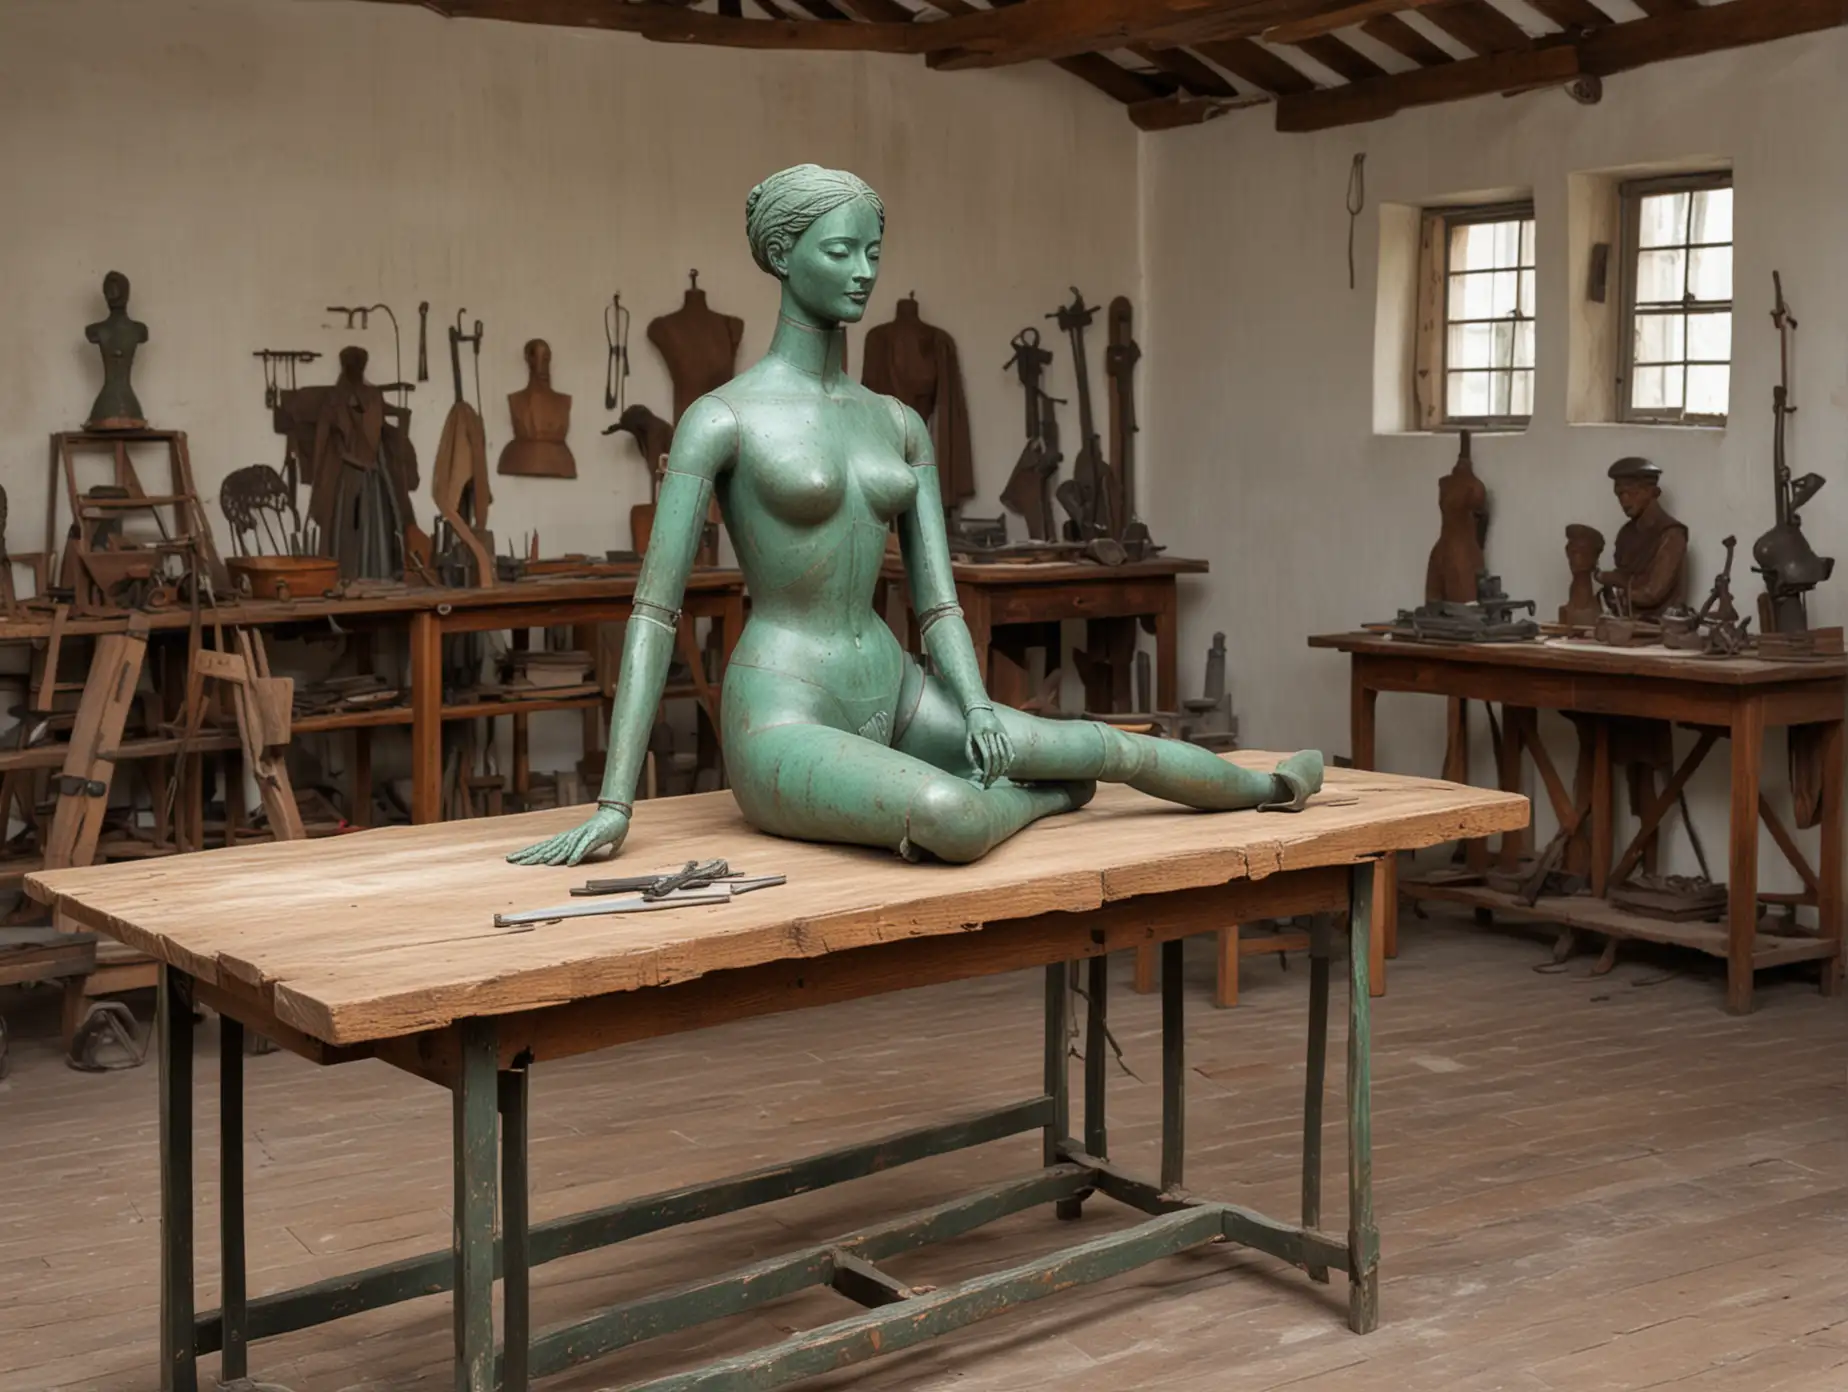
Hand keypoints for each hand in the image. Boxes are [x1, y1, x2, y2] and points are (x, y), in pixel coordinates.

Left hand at [506, 805, 630, 866]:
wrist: (616, 813)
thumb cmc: (601, 828)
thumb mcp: (587, 844)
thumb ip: (581, 852)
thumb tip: (574, 861)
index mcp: (567, 839)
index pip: (544, 847)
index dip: (530, 853)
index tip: (515, 859)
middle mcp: (570, 837)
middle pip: (547, 847)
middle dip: (529, 855)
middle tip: (511, 860)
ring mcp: (581, 836)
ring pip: (561, 848)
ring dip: (547, 856)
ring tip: (531, 863)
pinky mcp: (594, 836)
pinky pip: (584, 847)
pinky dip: (576, 855)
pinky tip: (568, 863)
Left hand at [964, 706, 1013, 786]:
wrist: (978, 708)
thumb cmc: (971, 727)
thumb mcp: (967, 739)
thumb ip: (970, 754)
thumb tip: (977, 770)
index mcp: (978, 734)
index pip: (986, 756)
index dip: (987, 769)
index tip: (984, 779)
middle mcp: (989, 733)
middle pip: (995, 756)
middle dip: (993, 771)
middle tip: (990, 782)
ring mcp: (998, 731)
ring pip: (1003, 752)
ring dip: (1001, 767)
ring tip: (997, 777)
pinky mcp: (1004, 731)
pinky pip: (1009, 746)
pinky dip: (1009, 757)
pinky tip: (1007, 766)